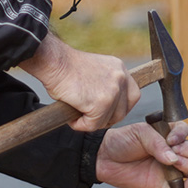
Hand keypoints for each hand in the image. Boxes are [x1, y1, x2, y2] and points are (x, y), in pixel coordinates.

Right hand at [19, 32, 139, 130]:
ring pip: (108, 120)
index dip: (120, 108)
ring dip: (92, 122)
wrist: (54, 62)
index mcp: (120, 68)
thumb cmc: (66, 67)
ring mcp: (113, 90)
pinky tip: (72, 118)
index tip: (106, 112)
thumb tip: (107, 107)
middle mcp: (120, 78)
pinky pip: (93, 125)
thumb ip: (105, 85)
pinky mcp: (101, 103)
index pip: (133, 95)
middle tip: (89, 118)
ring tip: (77, 116)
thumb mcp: (95, 71)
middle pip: (123, 111)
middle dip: (106, 119)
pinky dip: (81, 125)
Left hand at [96, 120, 187, 187]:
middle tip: (174, 152)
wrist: (104, 158)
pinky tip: (187, 185)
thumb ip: (157, 144)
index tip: (171, 140)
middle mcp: (170, 150)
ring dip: (187, 166)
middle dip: (187, 151)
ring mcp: (168, 167)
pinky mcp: (163, 183)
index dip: (181, 135)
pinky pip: (181, 187)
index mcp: (166, 133)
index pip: (184, 131)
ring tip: (176, 165)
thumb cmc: (122, 141)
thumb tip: (173, 159)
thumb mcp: (139, 134)